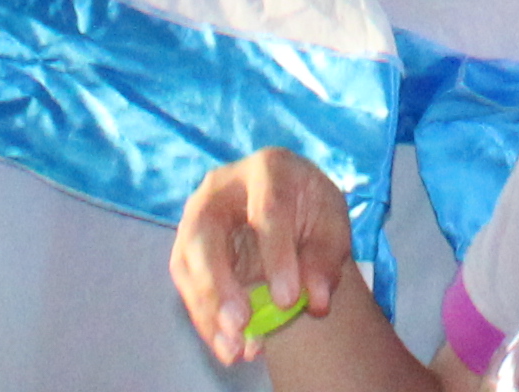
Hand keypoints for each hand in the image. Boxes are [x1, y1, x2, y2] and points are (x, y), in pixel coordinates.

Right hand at [173, 148, 363, 364]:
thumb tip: (316, 300)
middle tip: (241, 324)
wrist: (289, 209)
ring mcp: (197, 215)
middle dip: (220, 282)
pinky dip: (205, 319)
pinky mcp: (187, 247)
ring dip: (208, 309)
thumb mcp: (332, 225)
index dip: (276, 256)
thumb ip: (327, 259)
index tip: (288, 300)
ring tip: (234, 348)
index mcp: (268, 169)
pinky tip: (226, 346)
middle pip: (207, 232)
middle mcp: (222, 187)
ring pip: (188, 261)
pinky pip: (187, 285)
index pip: (268, 210)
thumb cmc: (310, 211)